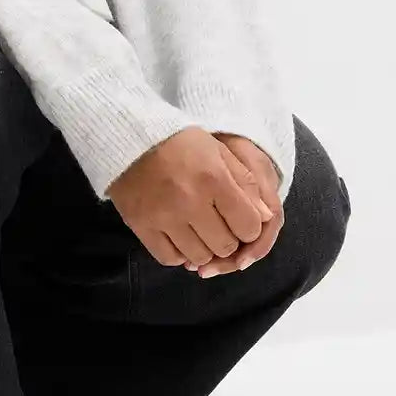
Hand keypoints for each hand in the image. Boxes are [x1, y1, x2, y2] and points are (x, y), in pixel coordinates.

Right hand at [105, 126, 273, 268]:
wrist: (130, 137)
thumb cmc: (180, 141)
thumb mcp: (219, 151)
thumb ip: (245, 183)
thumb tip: (266, 217)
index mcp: (214, 179)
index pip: (249, 227)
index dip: (248, 226)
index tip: (238, 217)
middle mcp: (191, 202)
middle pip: (225, 246)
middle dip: (227, 239)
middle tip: (216, 223)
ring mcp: (164, 217)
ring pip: (199, 257)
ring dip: (203, 248)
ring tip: (197, 229)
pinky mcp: (142, 226)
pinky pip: (170, 258)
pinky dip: (178, 253)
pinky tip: (178, 236)